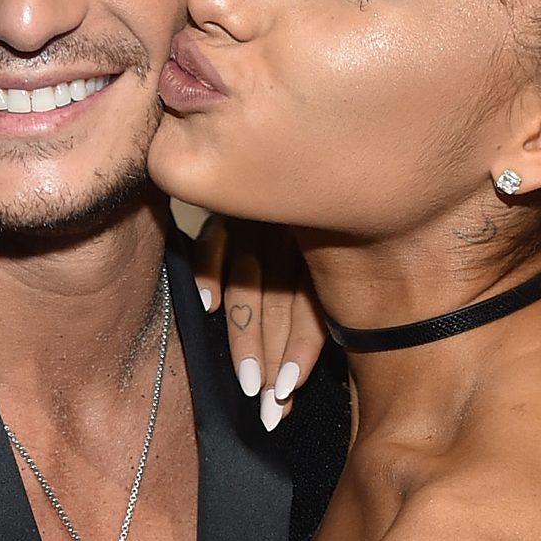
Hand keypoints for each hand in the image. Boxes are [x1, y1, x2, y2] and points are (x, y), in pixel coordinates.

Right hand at [191, 217, 326, 430]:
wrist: (297, 133)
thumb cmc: (324, 211)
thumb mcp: (331, 253)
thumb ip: (318, 300)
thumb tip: (298, 371)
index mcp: (327, 248)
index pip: (311, 307)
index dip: (301, 353)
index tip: (286, 395)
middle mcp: (296, 235)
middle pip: (281, 305)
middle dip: (273, 361)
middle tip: (266, 408)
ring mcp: (260, 217)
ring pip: (251, 283)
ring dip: (246, 336)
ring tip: (246, 381)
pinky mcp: (228, 204)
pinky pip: (216, 239)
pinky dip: (210, 271)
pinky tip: (209, 307)